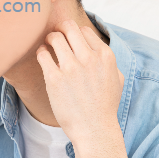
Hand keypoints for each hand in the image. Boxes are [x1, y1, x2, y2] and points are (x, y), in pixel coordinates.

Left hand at [36, 19, 124, 144]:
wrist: (94, 130)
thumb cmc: (105, 107)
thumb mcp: (117, 79)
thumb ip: (109, 61)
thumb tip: (99, 49)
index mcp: (105, 56)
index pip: (84, 30)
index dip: (75, 33)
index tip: (70, 40)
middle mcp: (89, 58)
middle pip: (69, 27)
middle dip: (60, 30)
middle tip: (56, 37)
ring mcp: (71, 68)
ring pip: (55, 37)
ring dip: (49, 39)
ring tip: (47, 46)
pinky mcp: (54, 79)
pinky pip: (42, 54)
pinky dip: (41, 52)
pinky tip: (43, 57)